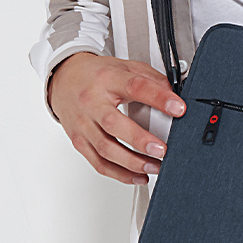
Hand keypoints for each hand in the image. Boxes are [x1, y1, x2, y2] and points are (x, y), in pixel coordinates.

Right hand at [48, 51, 185, 184]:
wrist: (64, 79)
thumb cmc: (96, 75)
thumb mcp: (125, 67)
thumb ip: (150, 78)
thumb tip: (173, 95)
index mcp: (108, 80)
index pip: (135, 87)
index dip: (158, 98)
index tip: (178, 109)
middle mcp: (92, 102)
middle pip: (113, 124)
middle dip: (140, 140)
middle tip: (162, 150)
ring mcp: (83, 124)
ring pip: (105, 149)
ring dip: (132, 163)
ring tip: (155, 166)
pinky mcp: (79, 141)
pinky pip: (98, 163)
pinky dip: (119, 174)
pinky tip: (137, 176)